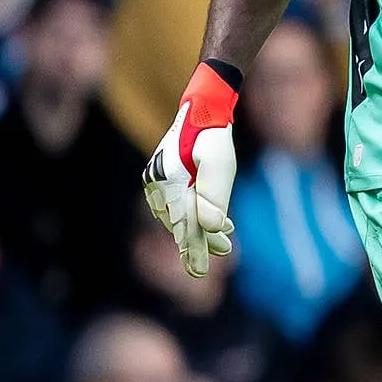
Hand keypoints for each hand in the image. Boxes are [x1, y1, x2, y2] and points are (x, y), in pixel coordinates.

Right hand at [140, 63, 238, 278]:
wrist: (202, 109)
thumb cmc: (212, 135)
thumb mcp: (219, 162)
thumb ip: (214, 194)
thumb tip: (210, 226)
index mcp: (169, 183)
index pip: (184, 225)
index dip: (192, 250)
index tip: (198, 272)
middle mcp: (158, 185)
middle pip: (180, 223)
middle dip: (197, 244)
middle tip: (209, 265)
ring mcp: (159, 181)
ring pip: (180, 215)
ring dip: (200, 231)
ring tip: (223, 245)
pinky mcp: (165, 177)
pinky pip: (179, 204)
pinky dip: (196, 215)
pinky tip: (218, 224)